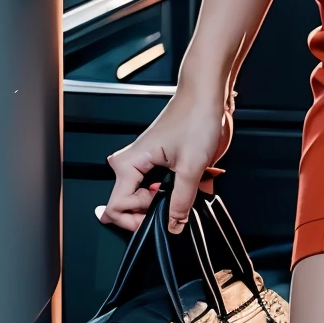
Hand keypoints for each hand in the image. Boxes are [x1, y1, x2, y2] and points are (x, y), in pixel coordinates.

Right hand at [98, 85, 232, 235]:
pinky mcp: (159, 164)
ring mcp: (145, 165)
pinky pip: (159, 190)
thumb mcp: (191, 166)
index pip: (116, 208)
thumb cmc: (194, 117)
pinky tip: (189, 184)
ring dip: (167, 202)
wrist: (207, 96)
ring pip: (145, 200)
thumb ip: (181, 201)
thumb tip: (173, 226)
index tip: (160, 213)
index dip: (138, 218)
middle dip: (152, 211)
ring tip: (185, 189)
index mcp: (129, 164)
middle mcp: (132, 165)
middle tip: (173, 203)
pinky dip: (175, 193)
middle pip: (128, 207)